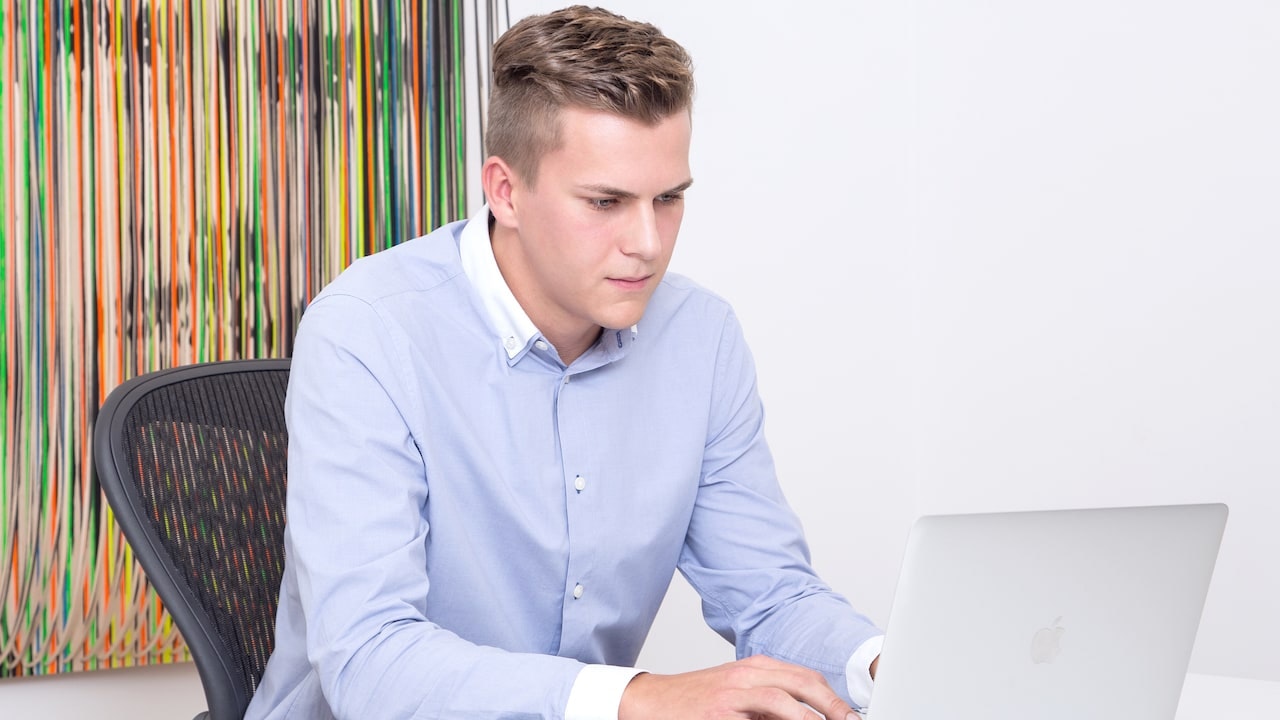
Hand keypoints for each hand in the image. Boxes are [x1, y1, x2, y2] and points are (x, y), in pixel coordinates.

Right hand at [618, 654, 860, 719]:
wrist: (653, 701)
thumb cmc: (697, 700)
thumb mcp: (738, 692)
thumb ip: (771, 701)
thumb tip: (808, 716)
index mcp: (756, 667)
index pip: (805, 676)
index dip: (832, 696)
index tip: (850, 714)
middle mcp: (747, 675)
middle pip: (801, 683)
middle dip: (831, 704)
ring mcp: (732, 694)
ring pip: (782, 699)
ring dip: (809, 716)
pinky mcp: (718, 713)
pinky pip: (756, 719)